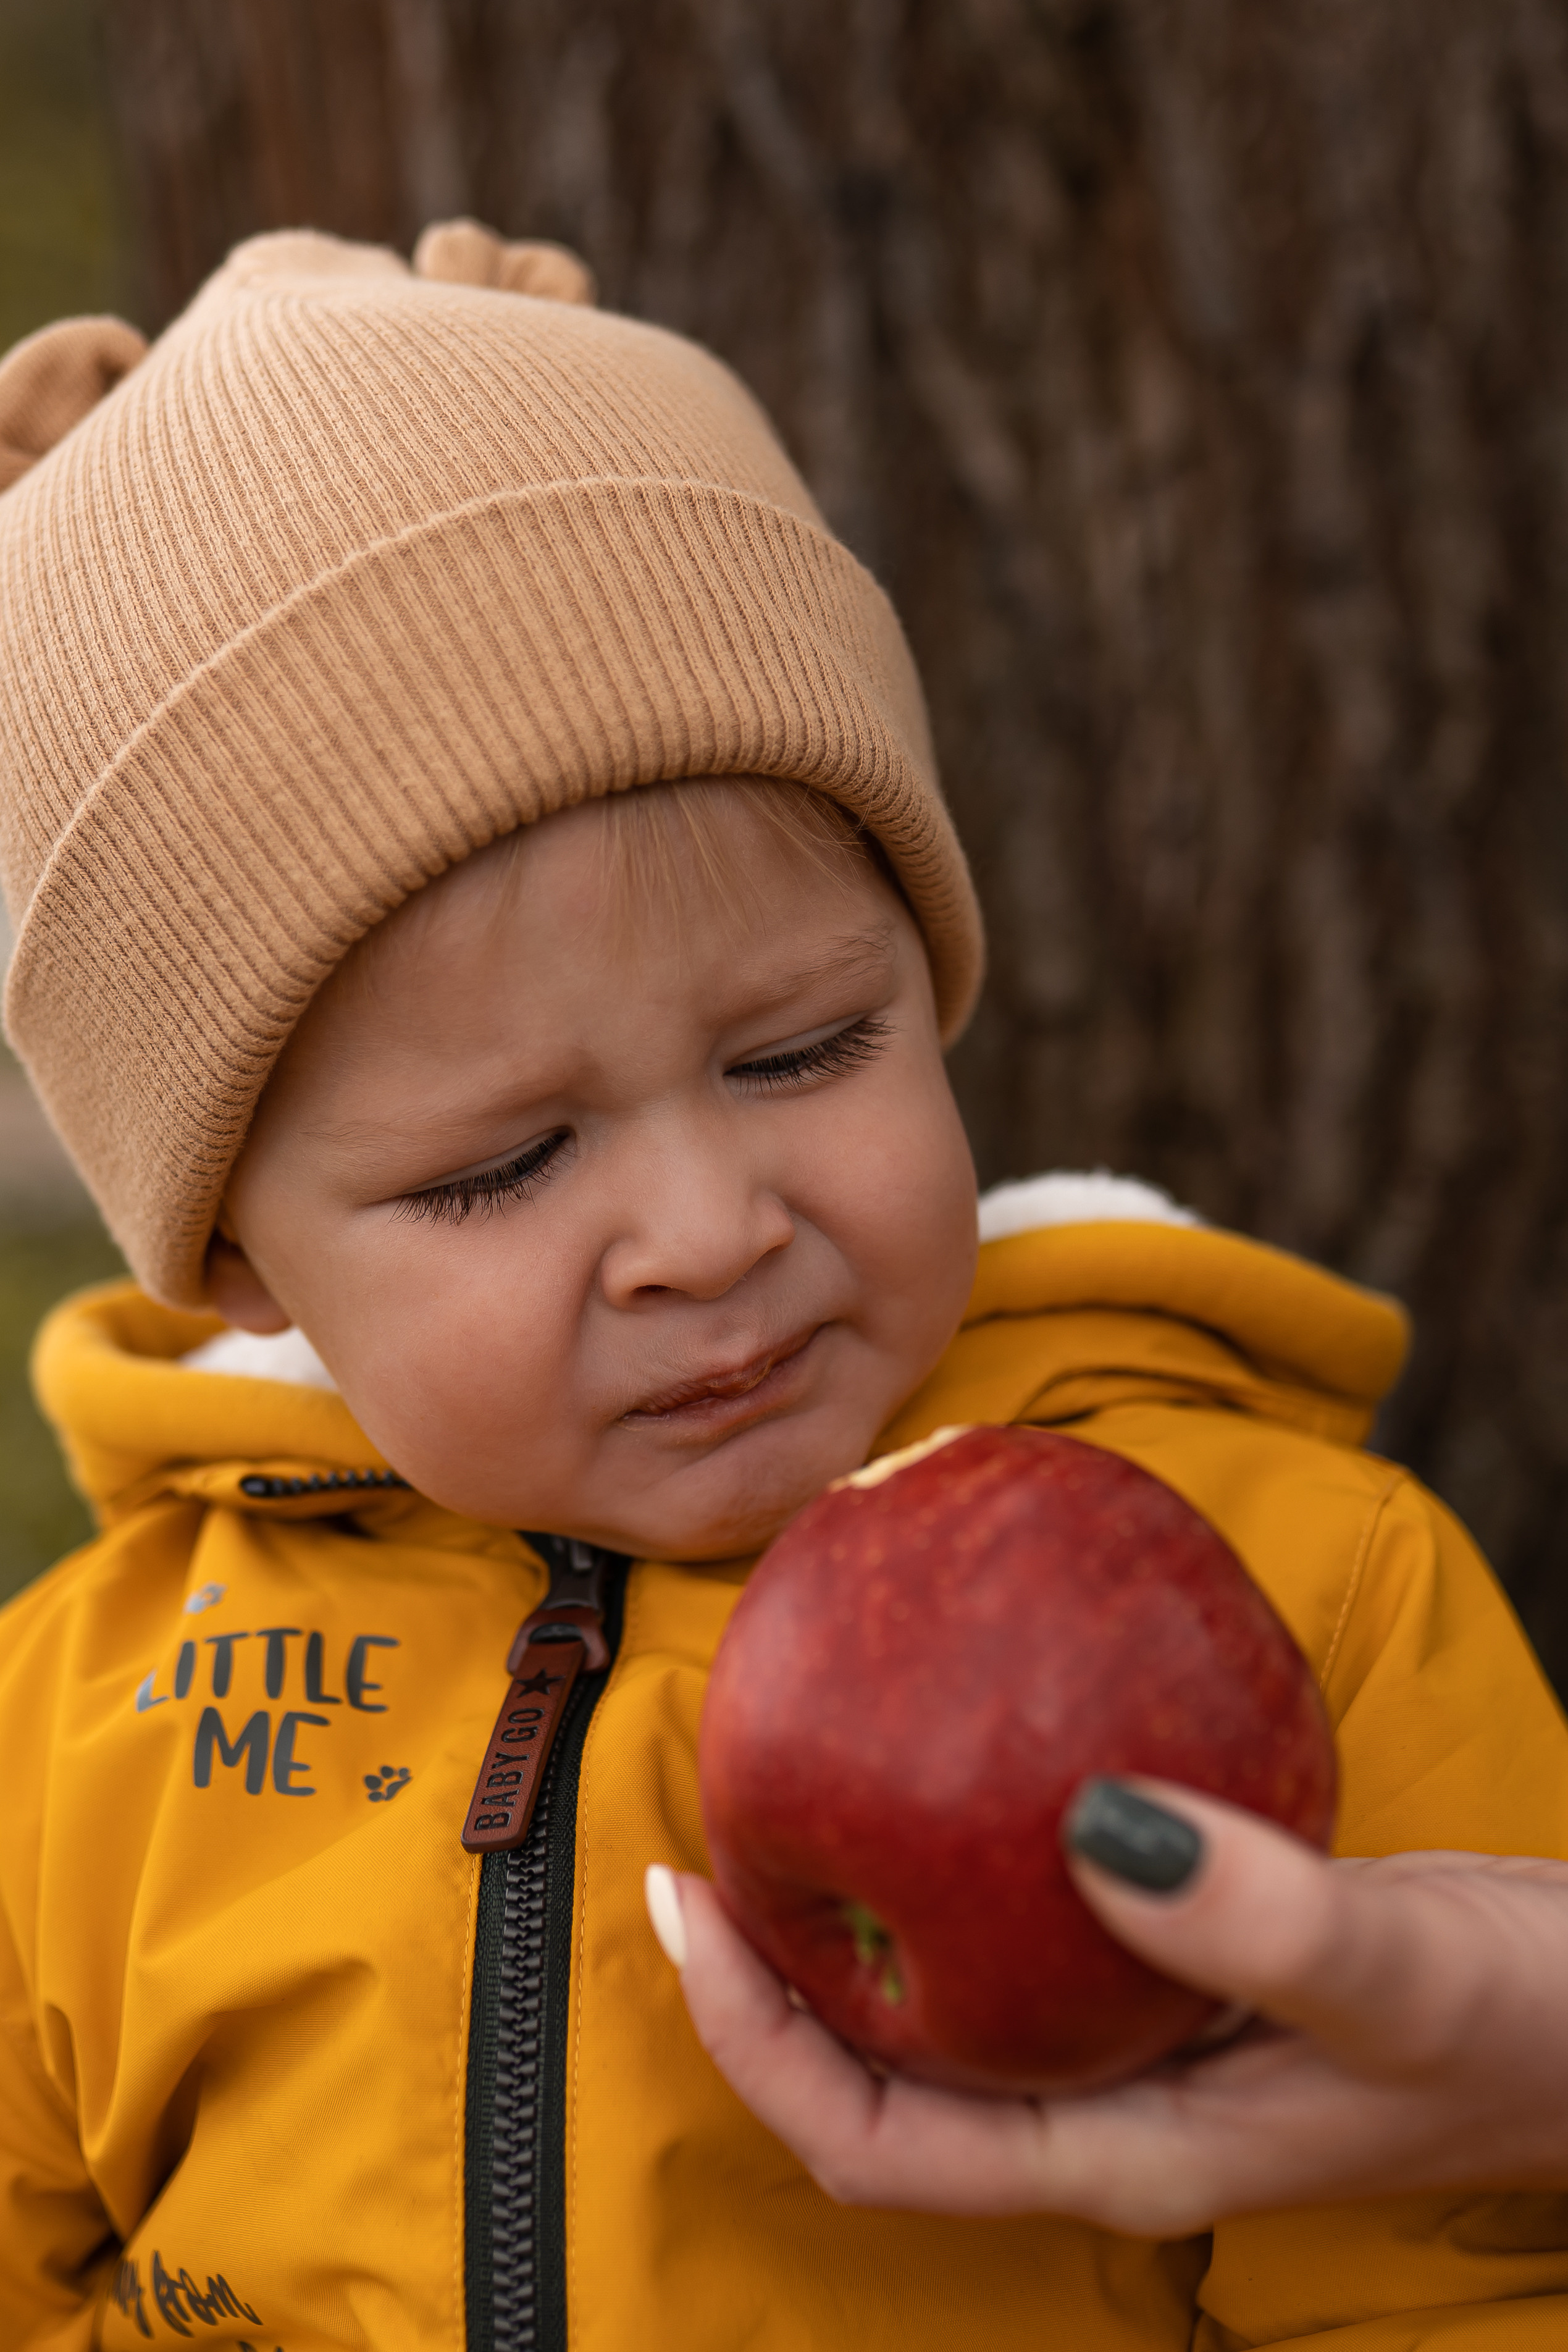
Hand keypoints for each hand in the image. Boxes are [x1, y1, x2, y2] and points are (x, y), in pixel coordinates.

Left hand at [646, 1782, 1567, 2232]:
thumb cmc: (1527, 2030)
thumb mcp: (1400, 1973)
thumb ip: (1264, 1919)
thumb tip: (1096, 1830)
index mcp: (1120, 2151)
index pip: (875, 2136)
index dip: (755, 2038)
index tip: (684, 1904)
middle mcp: (1105, 2103)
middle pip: (877, 2071)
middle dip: (766, 1972)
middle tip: (698, 1831)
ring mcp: (1137, 2036)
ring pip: (946, 1988)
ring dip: (853, 1903)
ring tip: (788, 1778)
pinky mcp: (1176, 1961)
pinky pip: (1033, 1913)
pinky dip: (971, 1844)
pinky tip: (965, 1743)